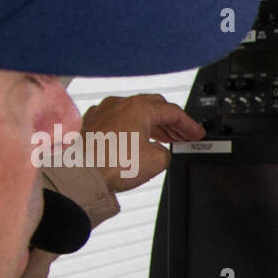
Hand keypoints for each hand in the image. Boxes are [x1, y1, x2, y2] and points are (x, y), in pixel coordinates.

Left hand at [79, 93, 203, 192]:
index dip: (189, 125)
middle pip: (154, 107)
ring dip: (151, 125)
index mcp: (139, 107)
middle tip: (182, 135)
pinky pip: (117, 121)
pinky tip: (133, 142)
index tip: (197, 133)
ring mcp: (102, 111)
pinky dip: (130, 129)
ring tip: (161, 139)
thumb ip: (166, 153)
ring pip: (134, 113)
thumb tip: (160, 152)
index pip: (173, 111)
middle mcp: (119, 104)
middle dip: (171, 122)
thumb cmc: (111, 165)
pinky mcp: (90, 123)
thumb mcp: (156, 162)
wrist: (80, 173)